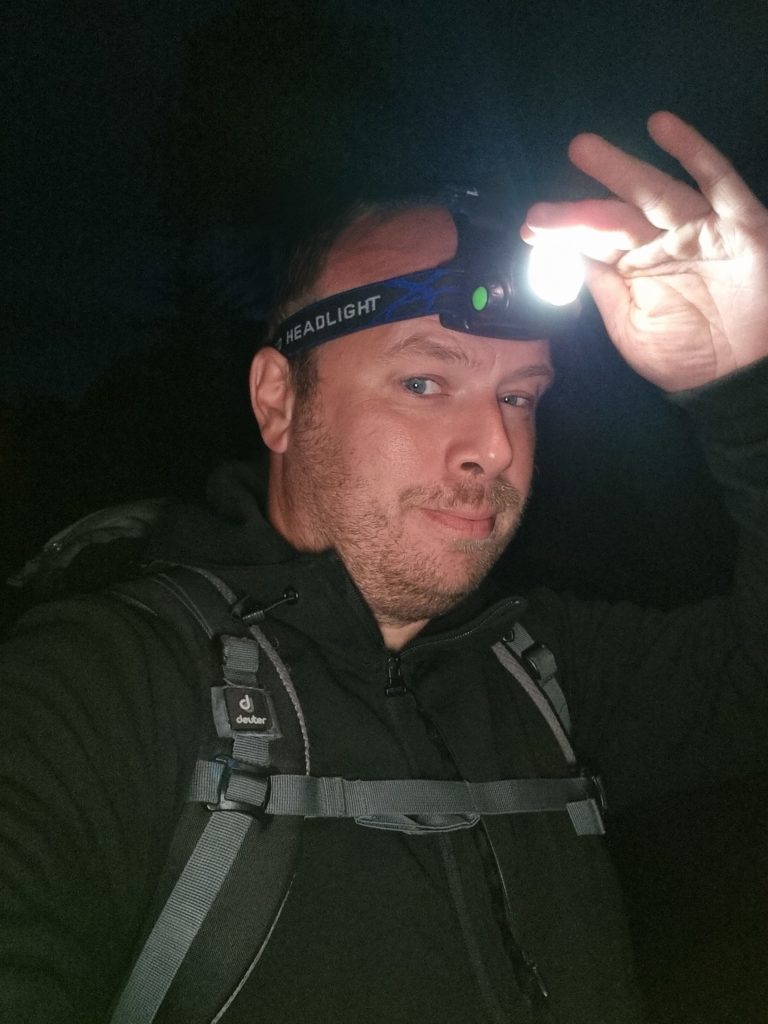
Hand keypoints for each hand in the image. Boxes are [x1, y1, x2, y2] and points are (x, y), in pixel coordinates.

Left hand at [522, 112, 767, 390]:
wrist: (743, 376)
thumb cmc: (687, 358)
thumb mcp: (631, 330)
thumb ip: (603, 291)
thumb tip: (568, 256)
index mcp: (634, 269)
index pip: (593, 241)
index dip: (563, 232)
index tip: (532, 227)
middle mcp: (662, 243)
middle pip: (615, 215)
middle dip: (579, 207)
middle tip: (540, 205)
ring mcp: (699, 229)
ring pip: (655, 192)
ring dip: (620, 169)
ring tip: (582, 149)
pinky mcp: (737, 223)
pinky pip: (717, 181)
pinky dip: (692, 151)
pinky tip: (661, 126)